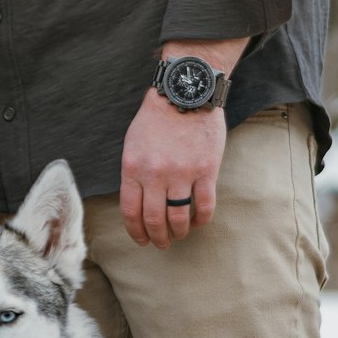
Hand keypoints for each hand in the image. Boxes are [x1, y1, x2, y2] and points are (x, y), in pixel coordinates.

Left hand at [120, 90, 226, 247]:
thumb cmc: (156, 119)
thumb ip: (133, 173)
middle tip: (162, 244)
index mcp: (133, 168)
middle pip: (154, 220)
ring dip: (178, 233)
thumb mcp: (133, 144)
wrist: (185, 94)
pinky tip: (199, 222)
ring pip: (179, 218)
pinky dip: (201, 220)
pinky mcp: (206, 170)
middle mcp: (155, 174)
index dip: (136, 232)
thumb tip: (137, 203)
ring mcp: (182, 173)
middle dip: (157, 238)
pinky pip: (204, 206)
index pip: (131, 212)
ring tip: (180, 235)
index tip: (142, 240)